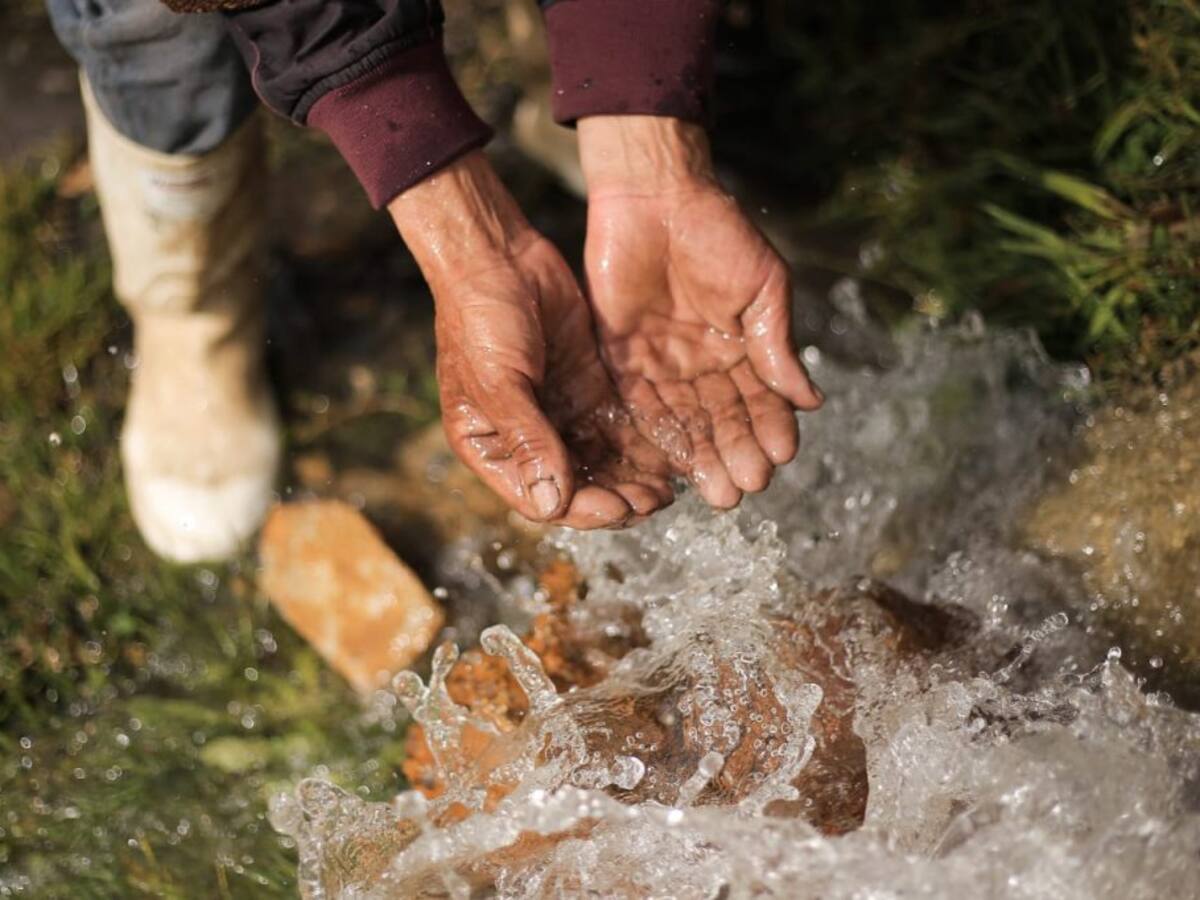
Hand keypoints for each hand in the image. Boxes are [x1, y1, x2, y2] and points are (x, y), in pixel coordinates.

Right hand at [389, 152, 672, 528]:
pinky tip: (670, 454)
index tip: (620, 508)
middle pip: (578, 486)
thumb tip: (554, 501)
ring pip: (602, 462)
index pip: (540, 498)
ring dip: (632, 478)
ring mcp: (560, 413)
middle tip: (654, 501)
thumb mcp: (498, 382)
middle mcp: (527, 438)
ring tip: (668, 488)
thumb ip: (528, 439)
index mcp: (492, 447)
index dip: (582, 509)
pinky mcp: (587, 388)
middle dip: (616, 498)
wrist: (499, 255)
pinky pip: (617, 428)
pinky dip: (641, 445)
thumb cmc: (480, 318)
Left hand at [578, 116, 823, 509]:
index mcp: (742, 348)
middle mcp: (703, 365)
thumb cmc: (718, 231)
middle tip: (745, 486)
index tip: (780, 456)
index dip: (770, 428)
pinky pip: (640, 405)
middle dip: (736, 453)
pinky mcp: (623, 358)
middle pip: (722, 420)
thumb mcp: (763, 286)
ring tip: (717, 489)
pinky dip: (657, 434)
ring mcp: (663, 364)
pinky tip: (673, 464)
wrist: (654, 196)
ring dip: (701, 456)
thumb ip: (778, 344)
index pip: (760, 400)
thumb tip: (811, 400)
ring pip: (685, 422)